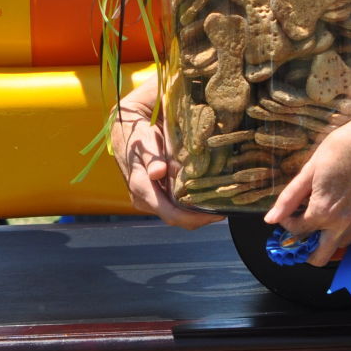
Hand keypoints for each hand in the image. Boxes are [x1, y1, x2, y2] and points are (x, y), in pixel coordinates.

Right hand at [111, 82, 218, 229]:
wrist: (125, 131)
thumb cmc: (137, 135)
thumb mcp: (144, 140)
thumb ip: (151, 157)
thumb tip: (159, 173)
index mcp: (141, 188)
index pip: (170, 214)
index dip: (194, 218)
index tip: (216, 213)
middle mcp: (145, 200)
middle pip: (178, 218)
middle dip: (201, 216)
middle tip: (224, 205)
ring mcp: (151, 199)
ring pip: (178, 213)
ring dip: (198, 210)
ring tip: (219, 199)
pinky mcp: (156, 195)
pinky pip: (176, 205)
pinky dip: (192, 202)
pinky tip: (206, 193)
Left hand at [264, 88, 350, 265]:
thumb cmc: (343, 147)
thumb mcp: (310, 169)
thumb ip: (289, 198)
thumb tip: (271, 219)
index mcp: (324, 212)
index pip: (298, 232)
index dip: (288, 223)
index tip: (289, 213)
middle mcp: (345, 223)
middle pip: (321, 257)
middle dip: (307, 249)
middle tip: (303, 231)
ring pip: (341, 244)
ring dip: (329, 237)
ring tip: (324, 214)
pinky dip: (348, 224)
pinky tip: (345, 202)